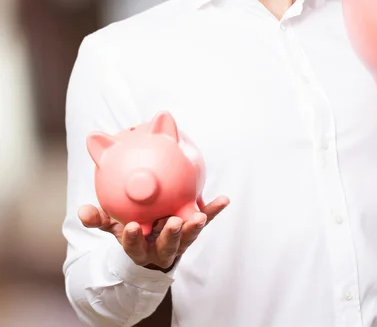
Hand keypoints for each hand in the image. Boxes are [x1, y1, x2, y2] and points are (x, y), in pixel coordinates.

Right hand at [78, 195, 229, 269]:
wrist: (153, 243)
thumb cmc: (133, 231)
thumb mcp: (115, 227)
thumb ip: (100, 220)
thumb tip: (82, 212)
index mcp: (140, 248)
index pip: (134, 246)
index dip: (133, 238)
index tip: (130, 227)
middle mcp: (161, 248)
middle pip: (167, 246)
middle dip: (169, 235)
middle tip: (172, 222)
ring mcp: (179, 242)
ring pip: (187, 238)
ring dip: (194, 227)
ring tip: (200, 216)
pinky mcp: (193, 232)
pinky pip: (205, 220)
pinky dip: (214, 211)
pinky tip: (223, 199)